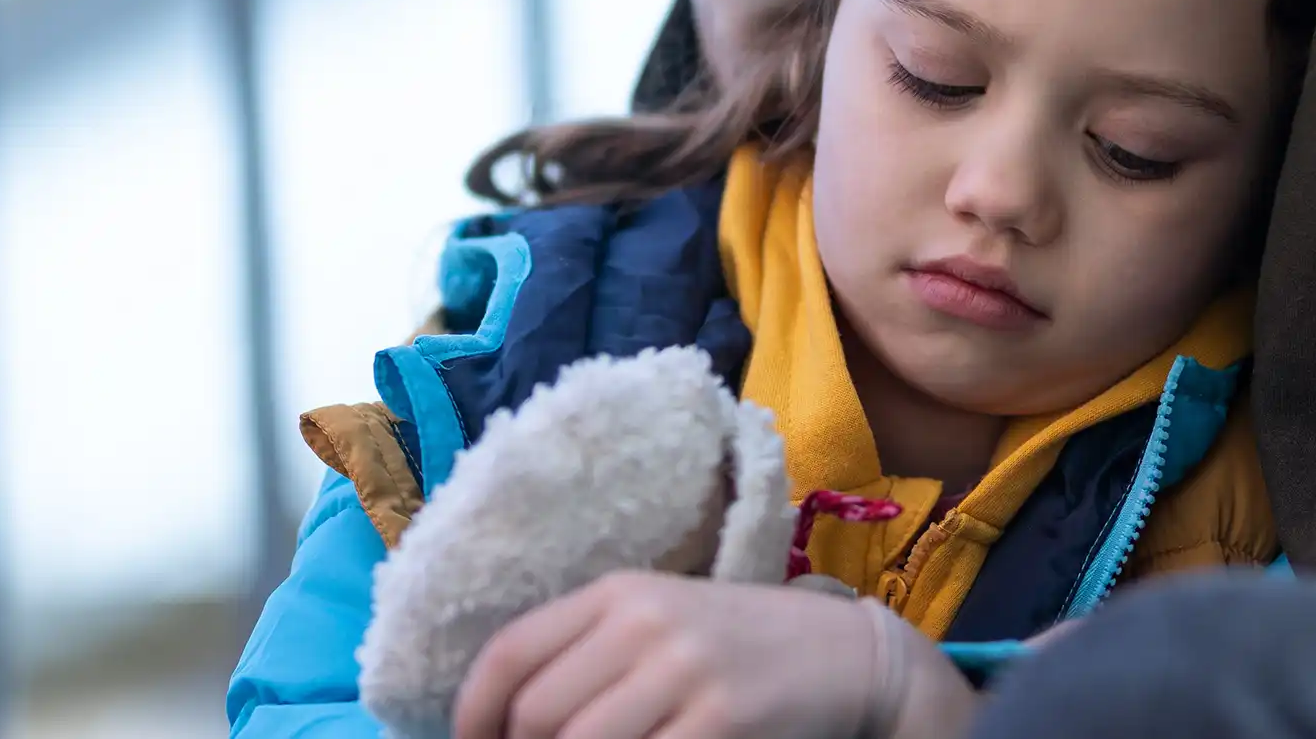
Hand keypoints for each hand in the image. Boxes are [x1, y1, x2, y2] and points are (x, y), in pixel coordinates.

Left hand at [452, 572, 976, 738]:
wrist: (845, 656)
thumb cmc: (736, 644)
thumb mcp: (659, 623)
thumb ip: (587, 656)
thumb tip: (506, 722)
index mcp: (618, 592)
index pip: (508, 654)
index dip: (470, 716)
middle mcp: (644, 623)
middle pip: (536, 714)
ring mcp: (685, 672)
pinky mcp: (722, 720)